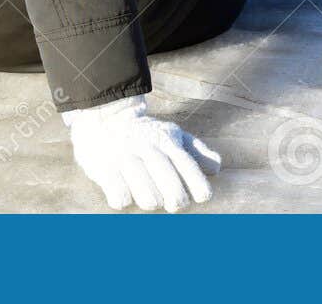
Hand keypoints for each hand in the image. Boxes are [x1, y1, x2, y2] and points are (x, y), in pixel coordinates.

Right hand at [62, 95, 221, 211]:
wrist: (104, 116)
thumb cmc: (145, 134)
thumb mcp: (172, 134)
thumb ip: (196, 151)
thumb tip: (217, 169)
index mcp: (167, 141)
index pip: (187, 165)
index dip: (198, 185)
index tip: (202, 197)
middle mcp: (148, 149)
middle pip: (169, 184)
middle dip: (176, 200)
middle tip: (174, 204)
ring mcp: (125, 158)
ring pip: (146, 195)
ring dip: (151, 201)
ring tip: (150, 199)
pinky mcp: (104, 168)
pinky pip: (119, 196)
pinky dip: (124, 201)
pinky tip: (125, 195)